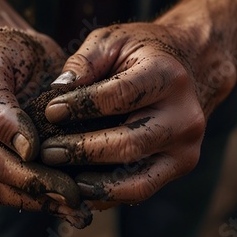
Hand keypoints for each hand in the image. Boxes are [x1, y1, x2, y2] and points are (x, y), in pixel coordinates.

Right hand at [0, 26, 91, 227]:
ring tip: (79, 213)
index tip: (67, 179)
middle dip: (41, 191)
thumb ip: (4, 108)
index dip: (30, 169)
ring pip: (4, 191)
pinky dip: (39, 199)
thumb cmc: (1, 51)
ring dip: (42, 203)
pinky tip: (68, 204)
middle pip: (0, 179)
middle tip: (79, 200)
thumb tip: (28, 151)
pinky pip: (10, 189)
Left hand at [40, 23, 208, 207]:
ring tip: (61, 178)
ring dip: (94, 185)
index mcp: (168, 76)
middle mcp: (185, 116)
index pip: (119, 96)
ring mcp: (186, 146)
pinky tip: (80, 188)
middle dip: (82, 151)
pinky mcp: (181, 165)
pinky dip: (108, 195)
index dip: (80, 107)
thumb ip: (85, 61)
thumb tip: (59, 89)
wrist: (189, 68)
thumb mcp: (113, 41)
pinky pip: (141, 190)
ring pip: (137, 180)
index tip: (50, 111)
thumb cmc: (141, 53)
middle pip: (129, 144)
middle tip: (47, 152)